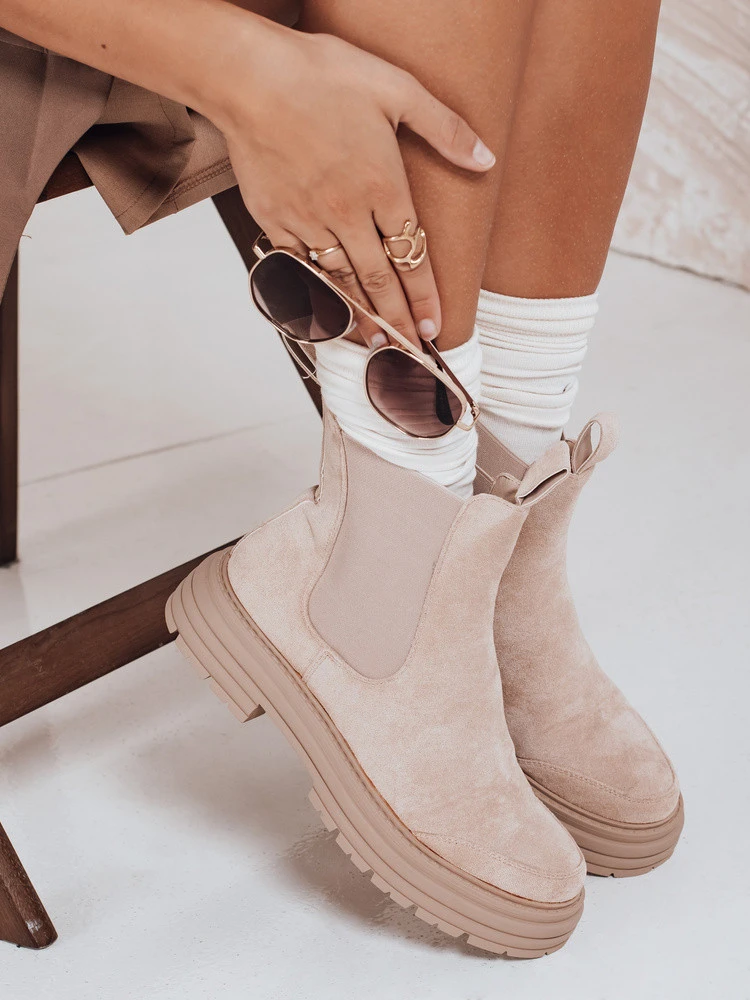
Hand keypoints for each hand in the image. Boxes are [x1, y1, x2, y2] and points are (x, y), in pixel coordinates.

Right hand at [216, 25, 495, 346]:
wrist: (249, 77)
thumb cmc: (320, 75)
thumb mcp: (396, 86)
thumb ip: (444, 126)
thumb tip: (485, 158)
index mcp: (383, 186)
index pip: (412, 256)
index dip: (425, 296)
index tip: (434, 325)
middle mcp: (347, 214)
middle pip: (379, 281)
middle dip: (397, 320)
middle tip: (408, 350)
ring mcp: (309, 222)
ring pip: (341, 282)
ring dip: (360, 317)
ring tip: (373, 342)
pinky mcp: (276, 221)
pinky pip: (300, 269)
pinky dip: (315, 295)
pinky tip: (325, 311)